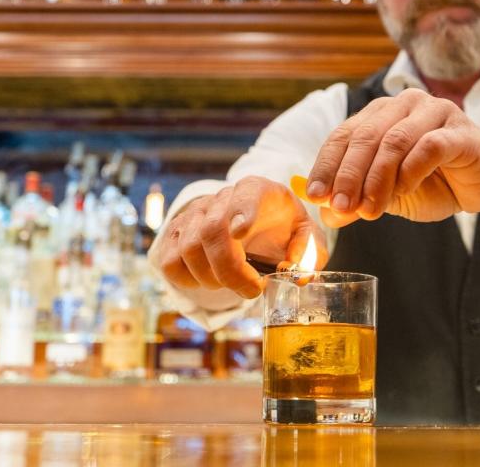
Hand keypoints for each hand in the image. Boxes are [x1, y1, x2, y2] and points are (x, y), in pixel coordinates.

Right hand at [154, 176, 328, 298]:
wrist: (254, 221)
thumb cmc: (280, 227)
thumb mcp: (305, 233)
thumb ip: (310, 250)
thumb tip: (296, 272)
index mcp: (257, 190)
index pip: (247, 194)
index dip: (241, 212)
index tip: (241, 232)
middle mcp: (222, 198)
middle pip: (212, 230)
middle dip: (231, 270)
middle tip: (252, 290)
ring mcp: (194, 215)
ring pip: (189, 248)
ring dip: (212, 278)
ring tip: (233, 284)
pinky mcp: (175, 234)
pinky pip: (169, 261)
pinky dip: (187, 280)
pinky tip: (209, 279)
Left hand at [305, 89, 479, 226]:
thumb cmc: (435, 185)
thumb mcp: (389, 197)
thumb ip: (359, 201)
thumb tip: (327, 214)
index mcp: (381, 113)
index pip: (344, 135)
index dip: (327, 165)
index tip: (316, 195)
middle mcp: (405, 104)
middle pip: (366, 136)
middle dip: (348, 176)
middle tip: (341, 207)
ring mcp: (435, 112)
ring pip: (394, 141)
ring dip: (377, 179)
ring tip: (369, 210)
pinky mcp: (462, 131)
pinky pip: (429, 146)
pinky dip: (411, 170)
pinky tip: (404, 191)